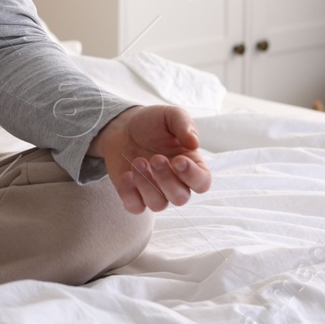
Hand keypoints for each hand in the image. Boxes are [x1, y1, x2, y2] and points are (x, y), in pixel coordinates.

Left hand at [89, 104, 211, 214]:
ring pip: (158, 205)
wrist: (122, 128)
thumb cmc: (152, 123)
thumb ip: (184, 124)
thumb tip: (194, 142)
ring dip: (147, 186)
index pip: (202, 183)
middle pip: (180, 198)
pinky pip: (135, 207)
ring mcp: (155, 191)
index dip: (192, 176)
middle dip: (167, 180)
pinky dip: (130, 194)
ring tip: (138, 162)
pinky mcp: (134, 196)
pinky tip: (126, 175)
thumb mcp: (170, 115)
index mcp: (191, 165)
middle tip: (155, 158)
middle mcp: (176, 183)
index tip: (178, 160)